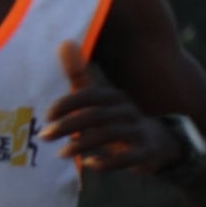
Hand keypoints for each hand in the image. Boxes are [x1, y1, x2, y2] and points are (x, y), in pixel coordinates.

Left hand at [40, 41, 173, 173]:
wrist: (161, 144)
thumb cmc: (118, 120)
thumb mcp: (100, 100)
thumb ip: (79, 77)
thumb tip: (64, 42)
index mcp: (114, 97)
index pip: (91, 94)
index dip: (68, 103)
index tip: (46, 116)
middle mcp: (128, 111)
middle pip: (97, 115)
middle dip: (68, 124)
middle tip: (44, 136)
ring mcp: (139, 131)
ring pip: (110, 134)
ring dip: (83, 144)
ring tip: (61, 153)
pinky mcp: (146, 153)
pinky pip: (130, 157)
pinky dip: (109, 161)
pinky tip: (90, 164)